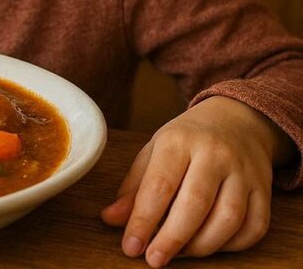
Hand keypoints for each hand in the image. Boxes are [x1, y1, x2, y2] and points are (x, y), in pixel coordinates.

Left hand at [101, 96, 280, 266]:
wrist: (236, 120)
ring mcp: (244, 172)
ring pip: (228, 219)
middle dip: (172, 238)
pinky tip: (210, 246)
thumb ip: (134, 185)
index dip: (144, 220)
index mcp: (179, 140)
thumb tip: (111, 219)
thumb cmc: (187, 139)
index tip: (130, 246)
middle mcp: (214, 153)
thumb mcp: (155, 150)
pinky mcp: (264, 190)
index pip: (160, 184)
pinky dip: (232, 246)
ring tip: (179, 254)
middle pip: (195, 204)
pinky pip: (253, 227)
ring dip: (201, 246)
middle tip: (153, 259)